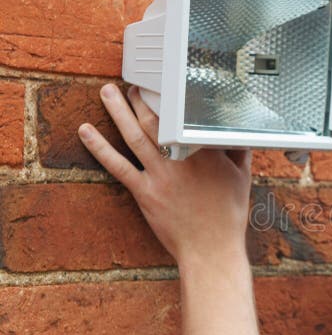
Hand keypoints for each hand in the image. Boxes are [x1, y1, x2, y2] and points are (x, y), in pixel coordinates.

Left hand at [78, 84, 252, 264]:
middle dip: (141, 98)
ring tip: (107, 92)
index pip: (185, 115)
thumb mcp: (242, 179)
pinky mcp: (144, 192)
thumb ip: (239, 152)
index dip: (170, 97)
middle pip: (155, 119)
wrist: (212, 249)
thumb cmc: (228, 217)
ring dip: (118, 111)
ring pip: (134, 135)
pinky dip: (99, 147)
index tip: (163, 85)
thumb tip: (239, 136)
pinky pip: (117, 166)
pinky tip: (86, 132)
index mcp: (205, 151)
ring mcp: (160, 174)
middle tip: (132, 86)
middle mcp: (180, 157)